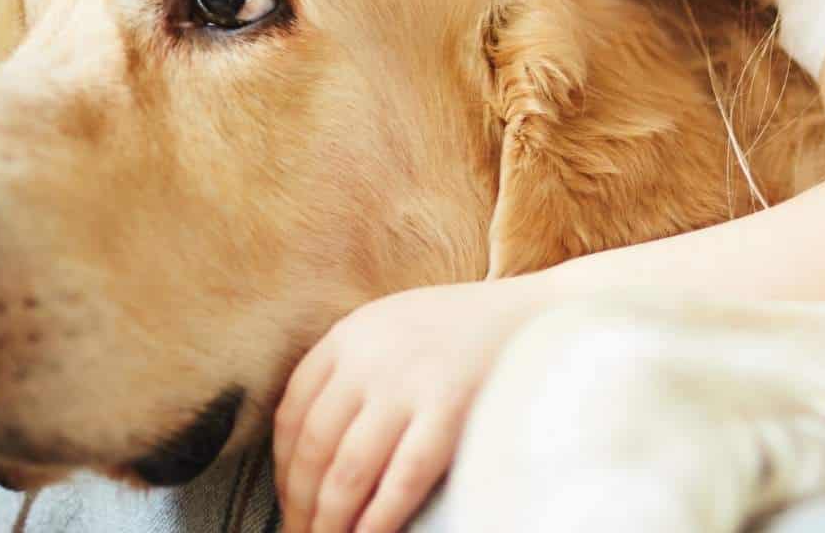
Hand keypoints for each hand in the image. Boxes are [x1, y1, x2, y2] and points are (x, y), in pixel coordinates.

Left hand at [273, 277, 547, 532]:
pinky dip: (377, 520)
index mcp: (351, 335)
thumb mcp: (396, 325)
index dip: (282, 469)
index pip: (292, 412)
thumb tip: (318, 447)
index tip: (289, 500)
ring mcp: (409, 384)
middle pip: (313, 448)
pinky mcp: (449, 410)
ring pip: (347, 471)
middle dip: (300, 504)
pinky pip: (400, 480)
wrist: (542, 311)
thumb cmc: (469, 329)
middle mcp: (370, 357)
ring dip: (330, 521)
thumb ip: (355, 367)